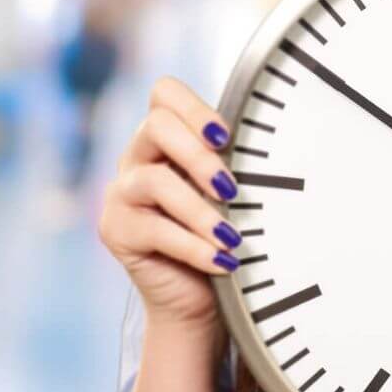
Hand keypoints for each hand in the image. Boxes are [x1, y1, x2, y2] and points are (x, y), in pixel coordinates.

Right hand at [97, 76, 244, 329]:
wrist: (198, 297)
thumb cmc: (220, 236)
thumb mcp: (231, 196)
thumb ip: (235, 167)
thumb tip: (276, 155)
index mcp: (166, 138)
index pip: (165, 94)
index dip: (195, 108)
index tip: (226, 137)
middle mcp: (138, 157)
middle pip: (156, 126)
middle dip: (199, 156)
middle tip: (231, 190)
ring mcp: (121, 192)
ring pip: (154, 181)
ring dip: (200, 211)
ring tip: (232, 238)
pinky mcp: (115, 230)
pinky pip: (154, 230)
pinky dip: (195, 247)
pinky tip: (223, 261)